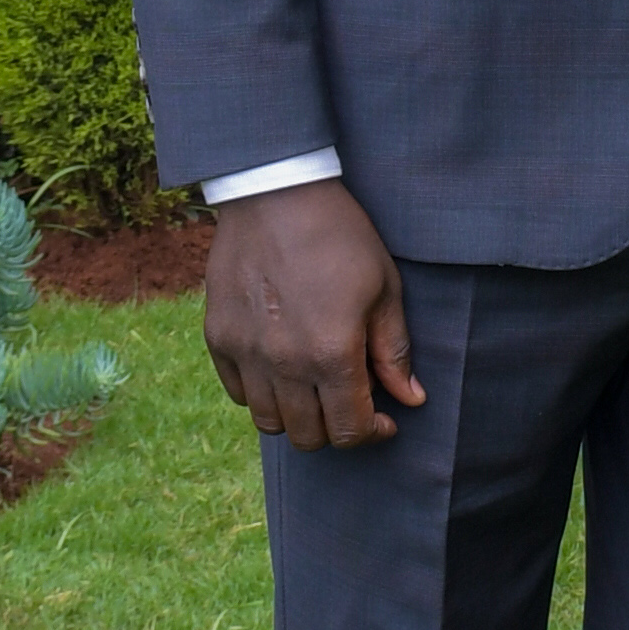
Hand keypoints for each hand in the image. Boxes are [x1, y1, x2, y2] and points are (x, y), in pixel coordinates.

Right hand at [206, 181, 424, 450]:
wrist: (276, 192)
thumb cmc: (339, 235)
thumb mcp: (383, 289)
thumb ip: (393, 351)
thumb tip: (410, 399)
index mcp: (331, 354)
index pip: (349, 430)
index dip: (371, 433)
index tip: (382, 419)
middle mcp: (283, 363)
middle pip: (307, 437)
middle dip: (336, 429)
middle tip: (350, 400)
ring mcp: (245, 353)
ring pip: (269, 422)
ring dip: (297, 415)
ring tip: (314, 385)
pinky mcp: (218, 338)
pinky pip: (237, 393)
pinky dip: (262, 392)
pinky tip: (282, 366)